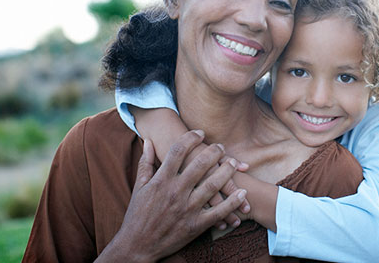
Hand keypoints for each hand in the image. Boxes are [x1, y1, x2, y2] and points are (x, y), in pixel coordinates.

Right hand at [98, 130, 246, 261]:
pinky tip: (242, 192)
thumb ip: (145, 163)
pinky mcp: (196, 225)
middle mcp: (175, 192)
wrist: (136, 246)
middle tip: (221, 146)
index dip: (190, 138)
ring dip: (227, 171)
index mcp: (161, 180)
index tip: (199, 133)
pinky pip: (219, 212)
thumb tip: (148, 142)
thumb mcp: (139, 187)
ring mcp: (187, 208)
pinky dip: (233, 201)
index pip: (178, 151)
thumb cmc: (137, 215)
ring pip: (213, 184)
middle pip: (200, 164)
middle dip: (213, 151)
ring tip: (234, 162)